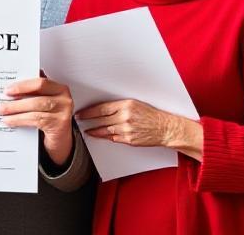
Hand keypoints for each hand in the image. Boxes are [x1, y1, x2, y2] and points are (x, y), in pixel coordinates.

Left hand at [0, 77, 73, 165]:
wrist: (60, 140)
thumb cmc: (49, 119)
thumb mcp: (42, 104)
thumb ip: (32, 94)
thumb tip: (11, 88)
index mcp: (59, 89)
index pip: (40, 83)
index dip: (23, 86)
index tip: (8, 90)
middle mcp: (64, 99)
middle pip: (38, 96)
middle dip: (17, 99)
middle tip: (1, 103)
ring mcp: (63, 112)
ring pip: (36, 107)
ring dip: (16, 110)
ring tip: (2, 113)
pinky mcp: (59, 125)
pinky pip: (36, 120)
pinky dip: (20, 120)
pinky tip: (10, 121)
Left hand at [77, 99, 201, 158]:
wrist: (165, 128)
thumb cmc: (151, 115)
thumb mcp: (135, 104)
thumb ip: (120, 106)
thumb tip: (103, 108)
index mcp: (126, 105)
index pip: (102, 108)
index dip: (89, 111)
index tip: (81, 112)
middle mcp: (125, 117)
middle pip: (100, 119)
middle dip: (88, 120)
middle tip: (79, 120)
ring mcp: (126, 129)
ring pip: (104, 130)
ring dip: (94, 130)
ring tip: (86, 130)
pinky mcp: (129, 140)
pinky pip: (112, 138)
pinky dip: (104, 137)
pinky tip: (98, 136)